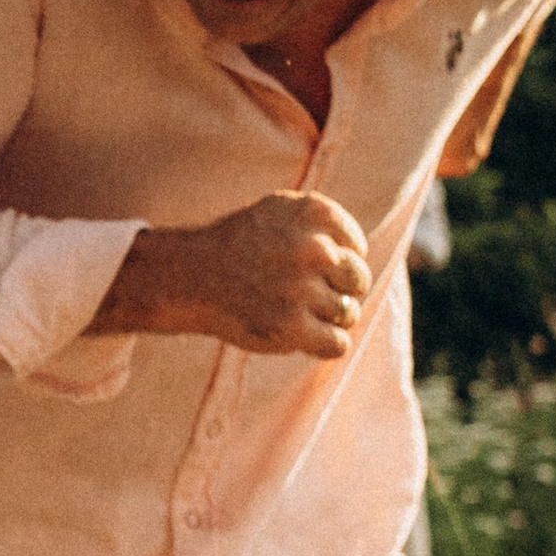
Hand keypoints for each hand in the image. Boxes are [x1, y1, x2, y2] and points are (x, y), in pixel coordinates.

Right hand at [95, 191, 372, 360]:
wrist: (192, 276)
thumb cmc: (240, 246)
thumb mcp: (280, 210)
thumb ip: (324, 222)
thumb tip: (362, 254)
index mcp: (315, 213)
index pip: (357, 246)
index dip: (337, 262)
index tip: (309, 267)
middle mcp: (313, 247)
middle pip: (359, 280)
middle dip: (339, 290)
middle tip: (304, 294)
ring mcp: (302, 288)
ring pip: (349, 313)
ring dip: (327, 319)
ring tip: (296, 313)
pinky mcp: (292, 327)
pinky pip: (337, 344)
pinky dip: (324, 344)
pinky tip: (302, 335)